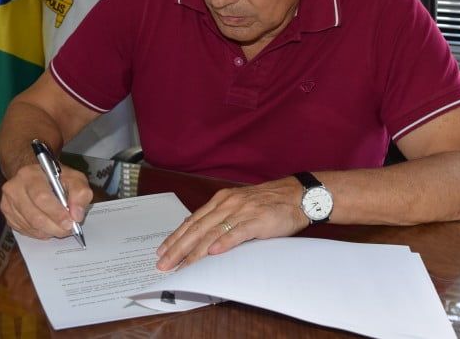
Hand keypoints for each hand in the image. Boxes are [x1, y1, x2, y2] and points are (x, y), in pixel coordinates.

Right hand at [0, 163, 91, 239]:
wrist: (36, 176)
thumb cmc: (56, 177)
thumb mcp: (74, 178)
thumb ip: (80, 193)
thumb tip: (77, 215)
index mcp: (30, 175)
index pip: (41, 197)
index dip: (56, 213)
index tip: (70, 222)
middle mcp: (14, 188)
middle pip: (34, 216)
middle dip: (55, 227)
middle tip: (68, 230)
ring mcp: (8, 203)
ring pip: (30, 226)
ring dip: (49, 231)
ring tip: (61, 228)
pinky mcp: (8, 215)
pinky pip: (25, 231)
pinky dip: (40, 233)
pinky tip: (48, 227)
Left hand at [156, 177, 308, 270]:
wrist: (297, 195)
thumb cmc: (269, 203)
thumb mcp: (240, 205)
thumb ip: (221, 218)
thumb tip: (201, 236)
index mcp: (222, 200)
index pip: (193, 220)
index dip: (176, 237)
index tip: (162, 251)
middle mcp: (228, 203)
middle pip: (198, 228)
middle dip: (178, 248)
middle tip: (164, 264)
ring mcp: (242, 211)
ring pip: (212, 232)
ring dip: (195, 251)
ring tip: (183, 265)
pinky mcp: (257, 220)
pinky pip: (237, 233)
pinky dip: (223, 243)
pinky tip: (212, 253)